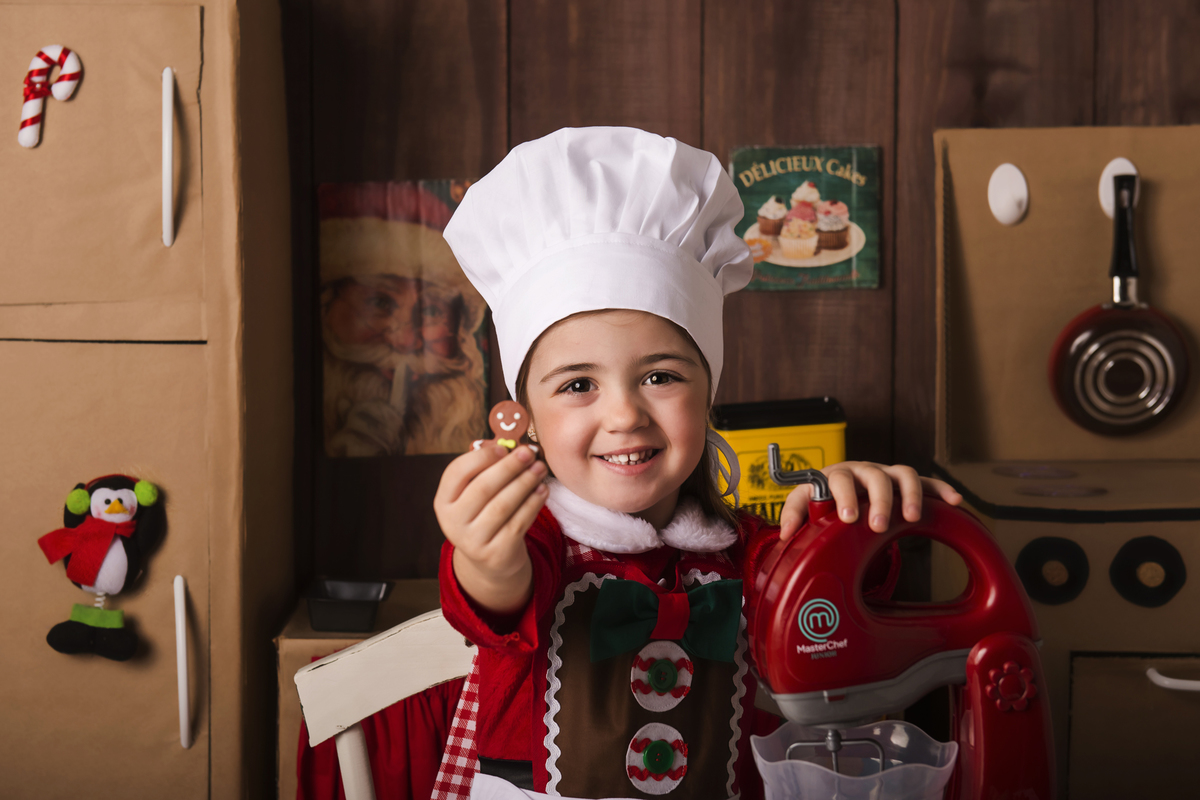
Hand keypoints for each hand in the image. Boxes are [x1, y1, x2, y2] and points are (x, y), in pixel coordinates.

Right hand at [434, 444, 547, 612]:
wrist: (489, 558)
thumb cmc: (483, 513)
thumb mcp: (474, 494)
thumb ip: (484, 470)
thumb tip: (511, 445)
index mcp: (443, 501)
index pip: (456, 472)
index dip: (481, 457)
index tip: (504, 447)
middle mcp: (453, 522)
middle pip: (483, 488)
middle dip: (509, 467)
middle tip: (529, 452)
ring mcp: (473, 540)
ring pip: (503, 505)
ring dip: (525, 483)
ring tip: (540, 468)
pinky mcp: (496, 553)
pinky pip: (518, 523)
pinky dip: (533, 503)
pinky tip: (542, 489)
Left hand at [778, 461, 961, 541]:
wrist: (843, 489)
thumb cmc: (825, 497)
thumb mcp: (806, 502)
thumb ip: (795, 513)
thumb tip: (786, 533)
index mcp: (838, 476)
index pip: (840, 480)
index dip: (845, 496)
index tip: (849, 517)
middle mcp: (864, 471)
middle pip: (875, 477)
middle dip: (879, 501)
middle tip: (879, 525)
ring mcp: (887, 475)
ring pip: (903, 475)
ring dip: (909, 495)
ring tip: (911, 518)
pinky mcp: (905, 483)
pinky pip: (927, 482)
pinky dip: (941, 489)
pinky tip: (954, 501)